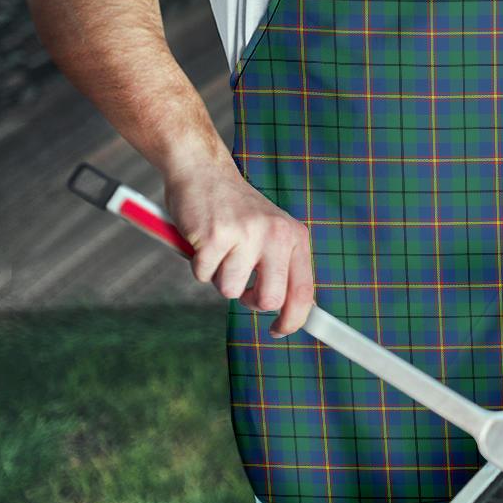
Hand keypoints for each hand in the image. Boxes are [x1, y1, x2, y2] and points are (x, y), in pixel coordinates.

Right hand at [164, 161, 313, 337]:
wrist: (203, 171)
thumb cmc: (236, 211)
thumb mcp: (271, 233)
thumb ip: (283, 267)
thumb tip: (294, 311)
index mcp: (294, 236)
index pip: (304, 291)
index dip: (294, 320)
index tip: (279, 331)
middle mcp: (276, 235)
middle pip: (270, 300)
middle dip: (250, 301)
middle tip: (241, 284)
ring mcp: (246, 234)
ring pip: (230, 290)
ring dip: (219, 276)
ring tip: (220, 248)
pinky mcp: (215, 236)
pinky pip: (203, 275)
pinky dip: (198, 264)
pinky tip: (203, 240)